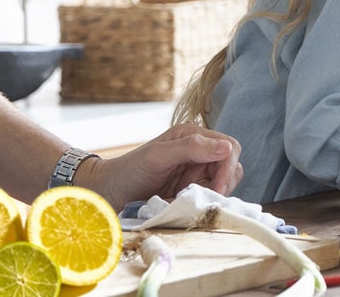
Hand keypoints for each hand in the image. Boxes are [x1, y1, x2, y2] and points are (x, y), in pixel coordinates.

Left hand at [75, 124, 241, 206]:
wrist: (108, 193)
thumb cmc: (129, 170)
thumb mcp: (158, 156)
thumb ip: (191, 148)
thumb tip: (226, 148)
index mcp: (193, 135)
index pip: (229, 147)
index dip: (228, 167)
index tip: (217, 188)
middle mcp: (198, 151)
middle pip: (231, 165)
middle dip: (222, 182)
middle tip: (202, 197)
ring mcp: (195, 171)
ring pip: (224, 183)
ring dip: (211, 193)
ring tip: (186, 198)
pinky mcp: (191, 189)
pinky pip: (210, 195)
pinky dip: (202, 201)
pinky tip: (184, 203)